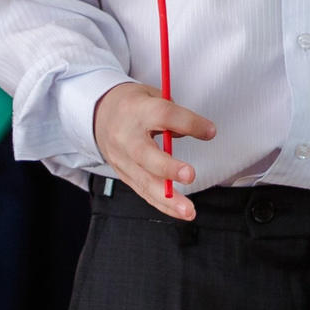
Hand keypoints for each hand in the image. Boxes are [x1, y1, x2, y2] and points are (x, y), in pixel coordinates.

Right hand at [93, 81, 216, 218]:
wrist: (100, 115)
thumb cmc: (133, 105)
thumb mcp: (153, 97)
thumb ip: (173, 115)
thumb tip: (198, 131)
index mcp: (137, 110)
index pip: (163, 115)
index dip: (188, 123)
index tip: (209, 131)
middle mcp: (126, 137)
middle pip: (145, 155)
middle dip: (168, 168)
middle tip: (189, 175)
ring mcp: (122, 159)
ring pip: (144, 181)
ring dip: (168, 198)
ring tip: (189, 210)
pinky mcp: (124, 174)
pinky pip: (143, 192)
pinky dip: (163, 204)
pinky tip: (180, 212)